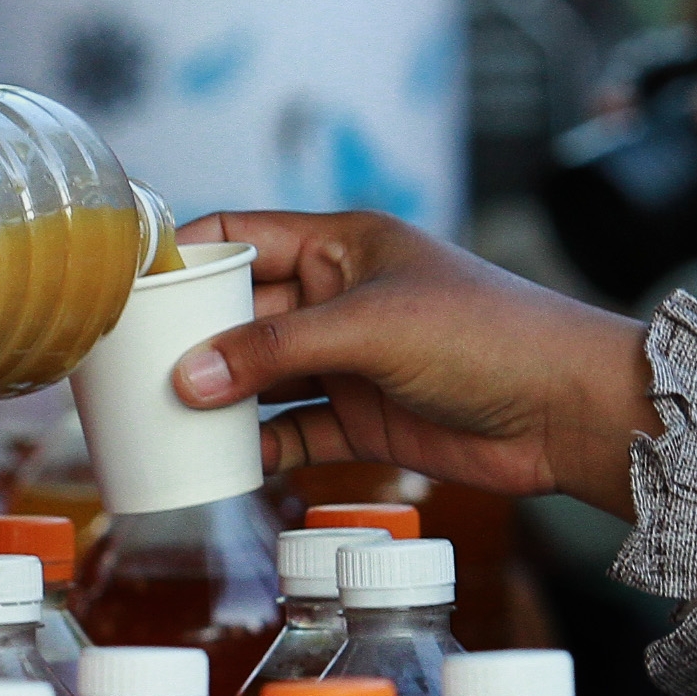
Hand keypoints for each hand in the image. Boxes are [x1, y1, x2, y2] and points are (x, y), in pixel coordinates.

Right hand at [167, 211, 657, 518]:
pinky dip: (261, 445)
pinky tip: (226, 461)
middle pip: (241, 311)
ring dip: (219, 398)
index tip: (128, 288)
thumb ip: (275, 350)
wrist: (569, 410)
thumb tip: (189, 377)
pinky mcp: (365, 418)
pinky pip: (294, 430)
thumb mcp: (369, 328)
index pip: (241, 235)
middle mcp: (339, 297)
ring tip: (163, 419)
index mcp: (341, 243)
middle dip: (190, 338)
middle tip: (130, 367)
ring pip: (261, 376)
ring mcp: (350, 360)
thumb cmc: (488, 335)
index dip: (184, 256)